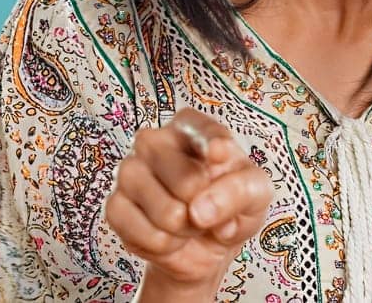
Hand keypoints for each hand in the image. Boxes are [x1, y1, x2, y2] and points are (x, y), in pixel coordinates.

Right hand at [105, 107, 274, 293]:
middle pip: (186, 180)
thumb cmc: (232, 205)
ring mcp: (129, 171)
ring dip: (186, 230)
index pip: (203, 131)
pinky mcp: (115, 205)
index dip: (215, 149)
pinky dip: (164, 245)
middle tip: (207, 208)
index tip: (220, 157)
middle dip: (206, 209)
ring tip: (188, 222)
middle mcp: (153, 140)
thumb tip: (200, 209)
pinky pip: (143, 234)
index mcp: (189, 126)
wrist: (206, 245)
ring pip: (166, 213)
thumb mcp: (256, 194)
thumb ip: (239, 190)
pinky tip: (168, 236)